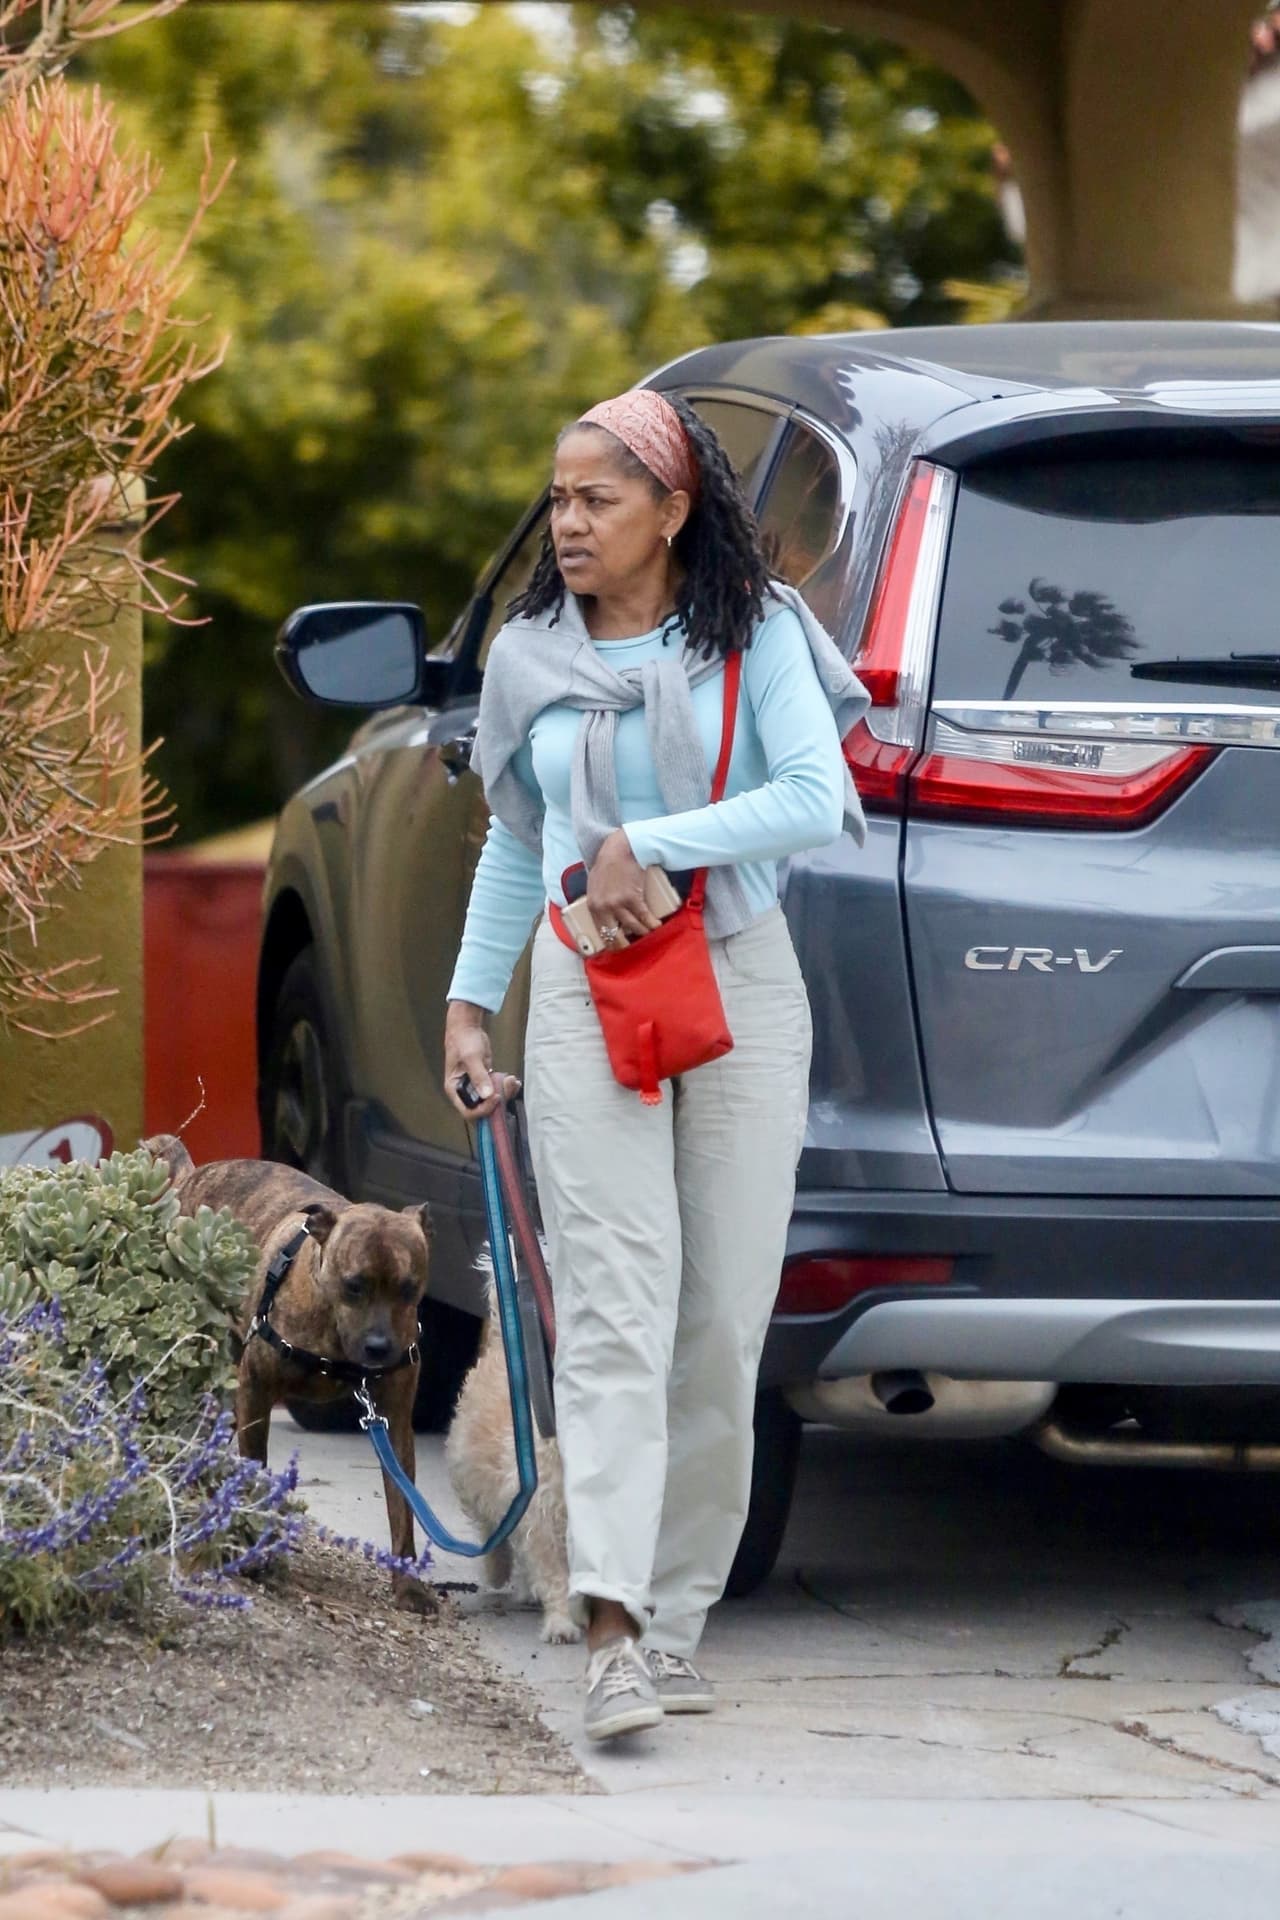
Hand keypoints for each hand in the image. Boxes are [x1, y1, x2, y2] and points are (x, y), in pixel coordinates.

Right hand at [443, 1003, 519, 1119]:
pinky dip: (506, 1087)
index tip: (495, 1097)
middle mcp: (465, 1091)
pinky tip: (512, 1080)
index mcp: (455, 1090)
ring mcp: (476, 1086)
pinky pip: (496, 1089)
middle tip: (507, 1089)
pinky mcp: (485, 1080)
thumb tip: (487, 1095)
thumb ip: (478, 1076)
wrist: (467, 1028)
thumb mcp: (471, 1058)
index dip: (482, 1110)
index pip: (468, 1111)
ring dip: (504, 1094)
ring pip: (491, 1100)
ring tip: (512, 1082)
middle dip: (496, 1102)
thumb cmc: (463, 1041)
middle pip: (482, 1109)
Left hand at [586, 830, 661, 943]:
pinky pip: (644, 917)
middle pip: (616, 934)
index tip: (617, 947)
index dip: (611, 942)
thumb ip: (597, 902)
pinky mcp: (633, 898)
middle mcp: (604, 907)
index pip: (601, 931)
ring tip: (648, 933)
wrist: (620, 850)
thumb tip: (604, 917)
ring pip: (633, 926)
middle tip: (633, 946)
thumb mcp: (594, 885)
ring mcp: (619, 904)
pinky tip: (656, 926)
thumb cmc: (607, 865)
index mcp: (593, 906)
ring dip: (642, 932)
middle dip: (626, 943)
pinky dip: (652, 923)